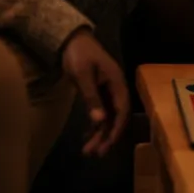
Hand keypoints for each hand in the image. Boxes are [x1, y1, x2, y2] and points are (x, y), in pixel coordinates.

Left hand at [60, 29, 129, 156]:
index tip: (107, 145)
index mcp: (116, 81)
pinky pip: (99, 112)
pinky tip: (86, 136)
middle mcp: (115, 88)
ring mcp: (106, 90)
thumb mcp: (83, 74)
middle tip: (95, 154)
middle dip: (107, 136)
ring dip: (99, 133)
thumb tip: (99, 121)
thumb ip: (91, 97)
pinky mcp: (98, 91)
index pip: (122, 110)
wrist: (71, 39)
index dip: (116, 129)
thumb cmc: (79, 54)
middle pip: (115, 116)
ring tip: (87, 150)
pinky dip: (94, 124)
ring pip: (107, 116)